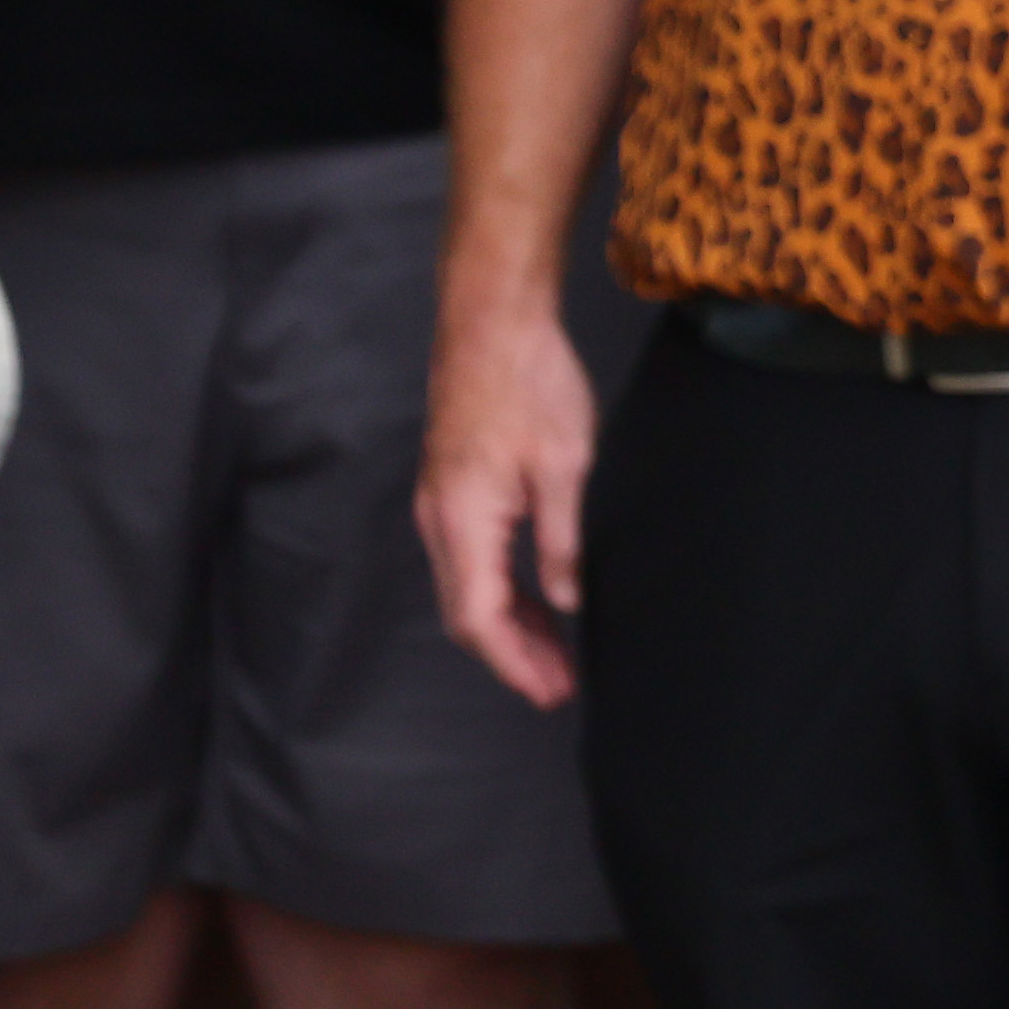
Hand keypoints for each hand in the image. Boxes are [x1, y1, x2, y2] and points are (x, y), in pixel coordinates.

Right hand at [418, 287, 600, 706]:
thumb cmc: (530, 380)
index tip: (551, 691)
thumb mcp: (565, 465)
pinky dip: (503, 589)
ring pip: (468, 587)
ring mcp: (441, 502)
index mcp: (464, 520)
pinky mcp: (453, 486)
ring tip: (556, 654)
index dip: (515, 663)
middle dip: (513, 655)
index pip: (480, 619)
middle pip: (467, 612)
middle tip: (561, 685)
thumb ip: (563, 541)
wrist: (493, 317)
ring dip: (510, 624)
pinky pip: (471, 557)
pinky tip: (538, 599)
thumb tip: (568, 601)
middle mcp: (440, 519)